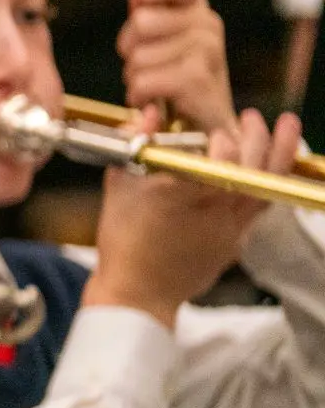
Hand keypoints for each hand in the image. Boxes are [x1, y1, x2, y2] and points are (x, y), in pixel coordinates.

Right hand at [86, 103, 299, 324]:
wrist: (137, 293)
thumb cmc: (122, 241)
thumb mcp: (119, 187)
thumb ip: (136, 144)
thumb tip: (149, 113)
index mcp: (186, 194)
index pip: (222, 157)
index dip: (224, 140)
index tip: (214, 134)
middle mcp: (218, 210)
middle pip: (255, 167)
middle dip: (259, 137)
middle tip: (252, 118)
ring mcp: (232, 229)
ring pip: (269, 186)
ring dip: (282, 154)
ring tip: (288, 128)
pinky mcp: (236, 243)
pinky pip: (264, 207)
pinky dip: (272, 182)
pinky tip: (271, 167)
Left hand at [120, 0, 231, 131]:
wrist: (208, 124)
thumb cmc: (179, 80)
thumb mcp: (160, 37)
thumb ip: (148, 5)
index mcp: (196, 7)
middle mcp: (207, 23)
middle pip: (141, 21)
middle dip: (130, 49)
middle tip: (145, 64)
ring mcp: (207, 49)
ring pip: (139, 56)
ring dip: (135, 76)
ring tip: (155, 84)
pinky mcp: (198, 77)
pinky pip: (145, 79)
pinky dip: (140, 94)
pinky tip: (153, 98)